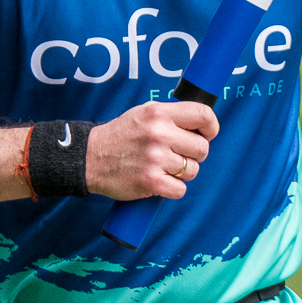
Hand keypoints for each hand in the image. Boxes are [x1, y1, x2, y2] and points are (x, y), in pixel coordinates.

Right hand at [85, 101, 219, 200]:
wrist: (90, 158)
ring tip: (163, 166)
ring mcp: (155, 158)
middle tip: (177, 154)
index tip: (207, 134)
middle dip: (194, 154)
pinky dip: (173, 188)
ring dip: (182, 172)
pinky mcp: (151, 181)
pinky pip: (181, 189)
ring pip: (192, 170)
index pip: (203, 115)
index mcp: (159, 113)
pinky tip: (160, 180)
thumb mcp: (144, 113)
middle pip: (202, 148)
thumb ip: (171, 115)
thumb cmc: (121, 136)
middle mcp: (159, 133)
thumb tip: (202, 122)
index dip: (211, 127)